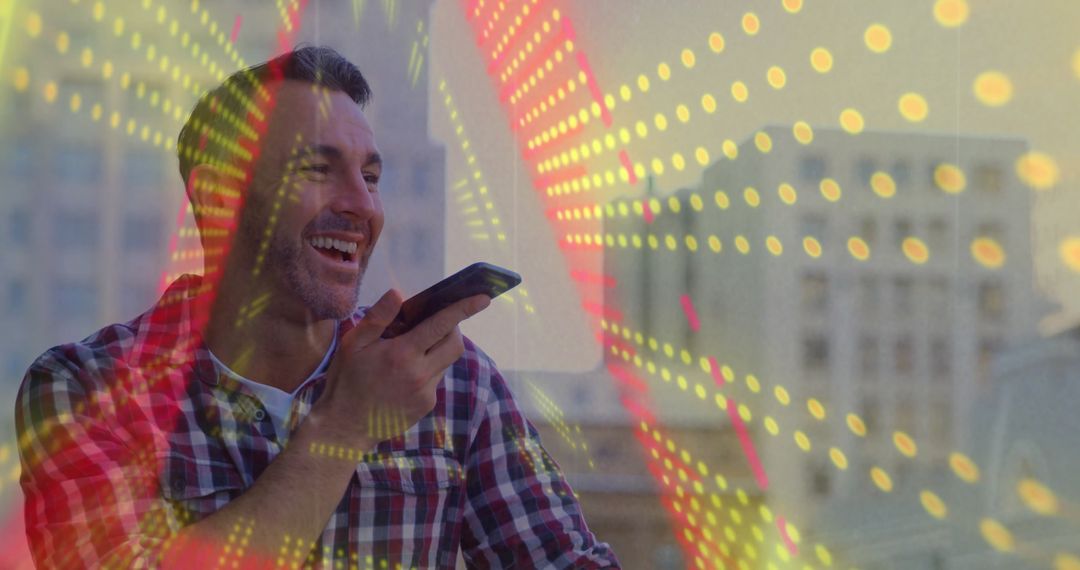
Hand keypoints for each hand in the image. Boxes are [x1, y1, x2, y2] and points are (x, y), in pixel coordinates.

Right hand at [310, 290, 490, 448]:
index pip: (441, 325)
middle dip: (453, 329)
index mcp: (402, 354)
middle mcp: (420, 373)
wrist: (344, 427)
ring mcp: (426, 392)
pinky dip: (428, 369)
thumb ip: (377, 317)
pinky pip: (436, 379)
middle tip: (435, 323)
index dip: (464, 309)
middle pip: (455, 344)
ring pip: (446, 362)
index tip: (483, 298)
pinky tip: (405, 374)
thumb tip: (398, 293)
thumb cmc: (346, 380)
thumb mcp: (353, 344)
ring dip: (438, 350)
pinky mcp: (427, 405)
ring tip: (412, 350)